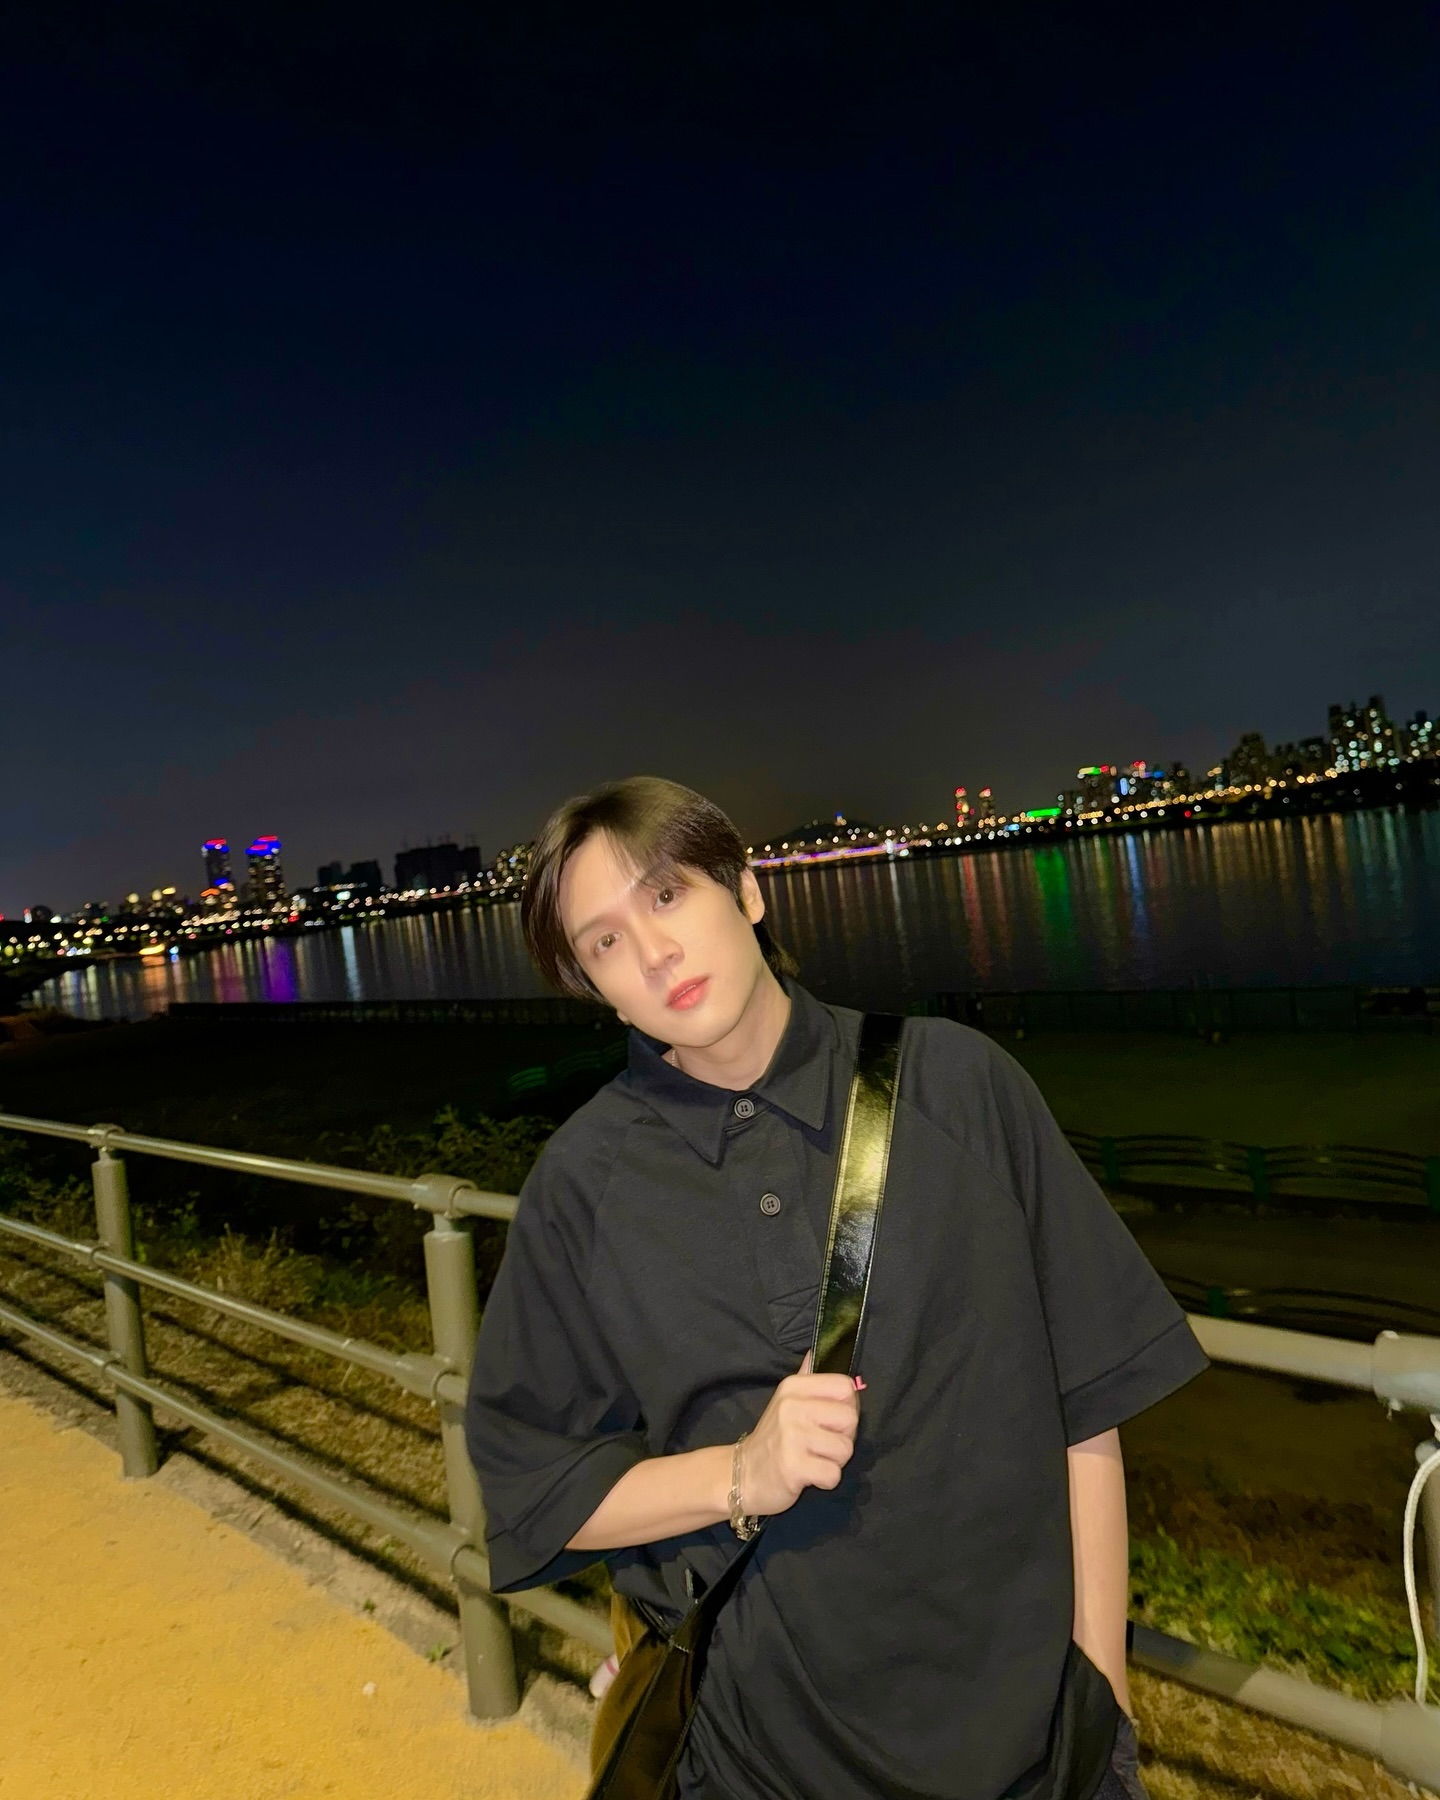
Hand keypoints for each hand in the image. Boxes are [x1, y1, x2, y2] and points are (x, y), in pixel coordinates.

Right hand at [737, 1350, 860, 1516]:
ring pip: (845, 1449)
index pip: (845, 1386)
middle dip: (843, 1438)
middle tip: (821, 1446)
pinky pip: (833, 1475)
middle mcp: (792, 1406)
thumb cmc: (773, 1438)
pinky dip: (826, 1481)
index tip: (831, 1421)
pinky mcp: (793, 1466)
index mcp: (793, 1386)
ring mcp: (792, 1436)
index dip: (847, 1406)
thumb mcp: (785, 1401)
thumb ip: (806, 1377)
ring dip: (834, 1462)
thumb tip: (817, 1350)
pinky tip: (809, 1476)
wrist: (742, 1474)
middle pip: (850, 1418)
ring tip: (813, 1460)